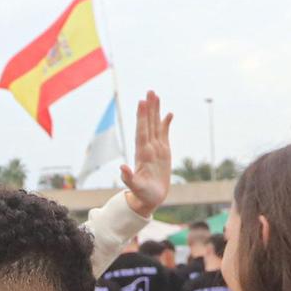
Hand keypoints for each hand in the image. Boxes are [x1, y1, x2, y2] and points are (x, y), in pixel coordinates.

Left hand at [120, 91, 173, 218]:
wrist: (148, 199)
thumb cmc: (142, 194)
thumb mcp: (135, 188)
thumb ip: (128, 178)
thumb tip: (122, 168)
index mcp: (142, 154)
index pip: (142, 131)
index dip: (142, 117)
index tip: (142, 103)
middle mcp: (148, 148)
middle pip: (148, 124)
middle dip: (148, 108)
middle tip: (149, 91)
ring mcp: (155, 149)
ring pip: (155, 125)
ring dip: (155, 111)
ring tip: (156, 95)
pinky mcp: (163, 152)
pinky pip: (164, 134)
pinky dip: (166, 124)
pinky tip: (168, 114)